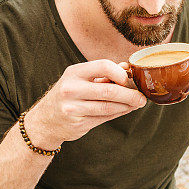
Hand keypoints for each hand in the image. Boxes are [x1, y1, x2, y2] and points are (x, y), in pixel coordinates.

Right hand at [23, 60, 146, 148]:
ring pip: (108, 107)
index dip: (120, 73)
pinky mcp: (78, 123)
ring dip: (127, 106)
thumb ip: (103, 73)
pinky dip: (118, 113)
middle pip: (109, 90)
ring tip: (137, 104)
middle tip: (142, 98)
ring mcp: (73, 108)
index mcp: (74, 72)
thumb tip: (127, 68)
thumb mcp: (80, 78)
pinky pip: (104, 118)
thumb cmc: (69, 94)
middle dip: (130, 95)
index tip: (129, 79)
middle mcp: (71, 89)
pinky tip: (125, 110)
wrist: (45, 120)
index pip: (103, 66)